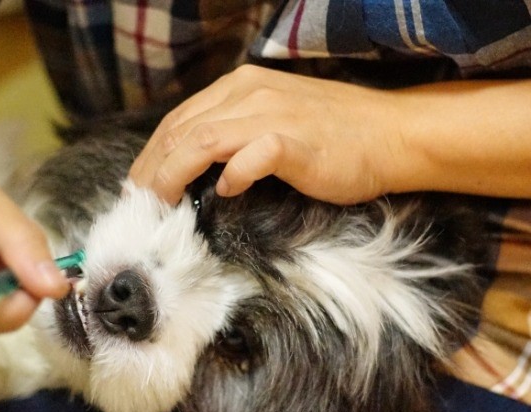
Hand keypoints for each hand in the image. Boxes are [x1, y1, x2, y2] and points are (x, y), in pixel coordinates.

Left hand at [130, 64, 404, 204]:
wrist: (392, 135)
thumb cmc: (333, 137)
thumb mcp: (272, 123)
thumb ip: (233, 137)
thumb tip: (194, 170)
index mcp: (239, 87)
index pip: (178, 120)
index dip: (151, 155)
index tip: (138, 187)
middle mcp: (249, 93)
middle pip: (180, 131)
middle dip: (151, 170)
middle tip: (139, 204)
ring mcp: (271, 114)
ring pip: (201, 141)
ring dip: (173, 175)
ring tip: (162, 205)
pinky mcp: (293, 141)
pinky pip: (249, 157)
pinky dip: (231, 176)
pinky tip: (226, 193)